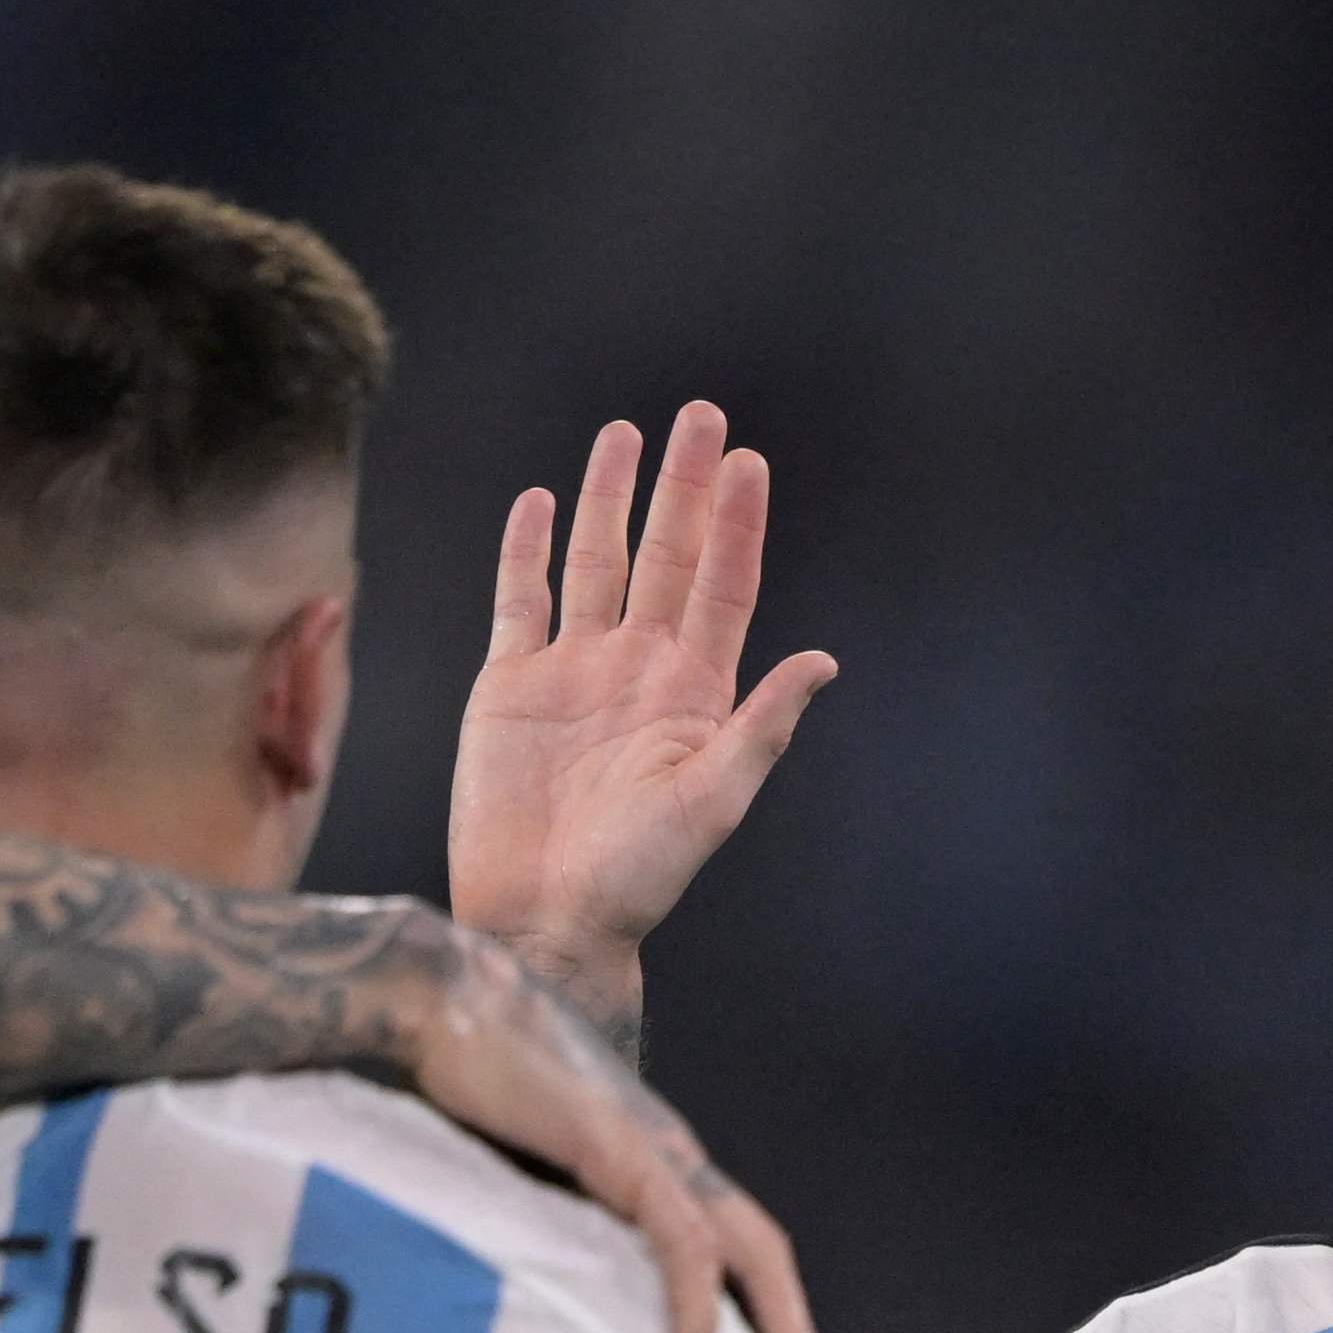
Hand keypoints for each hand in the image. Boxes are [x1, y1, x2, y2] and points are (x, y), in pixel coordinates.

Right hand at [399, 920, 829, 1332]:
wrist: (435, 1000)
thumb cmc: (459, 1081)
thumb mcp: (512, 1173)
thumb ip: (543, 1223)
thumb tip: (534, 1298)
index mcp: (647, 1159)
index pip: (727, 1244)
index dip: (757, 1311)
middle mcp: (666, 1154)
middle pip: (761, 1250)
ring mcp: (649, 1149)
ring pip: (746, 1250)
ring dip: (780, 1332)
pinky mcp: (618, 1150)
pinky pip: (681, 1242)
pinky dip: (697, 1307)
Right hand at [447, 403, 836, 1040]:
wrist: (545, 918)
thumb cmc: (637, 876)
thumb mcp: (713, 801)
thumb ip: (762, 727)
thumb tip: (822, 661)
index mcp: (691, 692)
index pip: (722, 586)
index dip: (737, 524)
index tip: (748, 462)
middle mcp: (635, 669)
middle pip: (665, 555)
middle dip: (683, 487)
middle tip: (702, 415)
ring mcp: (572, 671)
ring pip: (594, 562)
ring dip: (609, 499)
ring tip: (623, 435)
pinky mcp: (510, 685)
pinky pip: (520, 600)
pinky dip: (528, 550)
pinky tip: (541, 503)